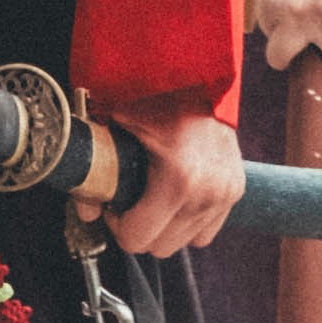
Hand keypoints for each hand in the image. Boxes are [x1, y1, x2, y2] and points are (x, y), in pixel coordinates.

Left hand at [100, 107, 241, 257]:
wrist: (201, 75)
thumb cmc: (159, 96)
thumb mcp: (119, 129)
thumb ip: (96, 172)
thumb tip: (86, 212)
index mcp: (179, 180)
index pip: (138, 239)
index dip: (119, 225)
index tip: (116, 204)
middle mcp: (207, 194)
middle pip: (161, 247)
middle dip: (140, 228)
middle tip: (131, 202)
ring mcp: (225, 194)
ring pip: (184, 243)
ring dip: (166, 227)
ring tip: (154, 198)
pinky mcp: (235, 191)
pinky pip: (206, 231)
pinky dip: (189, 223)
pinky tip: (177, 199)